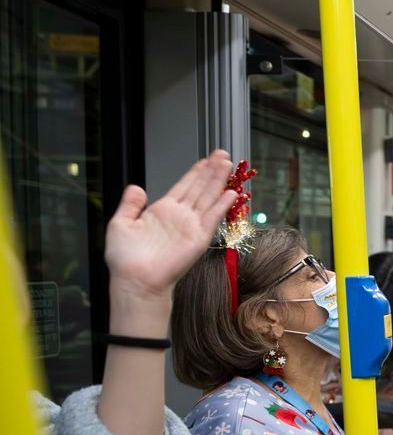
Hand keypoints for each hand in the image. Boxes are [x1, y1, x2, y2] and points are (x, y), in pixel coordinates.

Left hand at [106, 151, 238, 306]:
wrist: (134, 280)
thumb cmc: (126, 259)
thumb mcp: (120, 223)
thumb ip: (130, 204)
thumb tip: (136, 188)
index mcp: (162, 211)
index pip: (184, 186)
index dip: (195, 172)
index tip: (205, 160)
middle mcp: (180, 216)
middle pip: (200, 188)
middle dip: (212, 171)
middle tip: (222, 155)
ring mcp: (191, 226)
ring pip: (208, 198)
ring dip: (219, 181)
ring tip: (228, 165)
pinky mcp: (198, 238)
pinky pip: (213, 218)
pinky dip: (222, 205)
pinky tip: (231, 192)